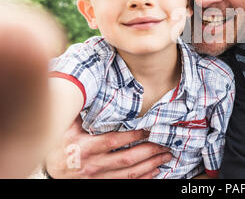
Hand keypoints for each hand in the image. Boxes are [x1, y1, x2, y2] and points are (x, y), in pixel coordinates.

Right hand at [45, 116, 172, 178]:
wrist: (51, 170)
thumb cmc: (61, 145)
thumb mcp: (68, 127)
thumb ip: (82, 112)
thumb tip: (92, 89)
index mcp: (86, 147)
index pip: (114, 141)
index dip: (133, 135)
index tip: (148, 129)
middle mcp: (93, 164)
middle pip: (127, 159)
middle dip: (149, 151)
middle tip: (165, 145)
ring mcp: (99, 177)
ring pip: (129, 173)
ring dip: (150, 165)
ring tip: (165, 157)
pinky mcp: (102, 183)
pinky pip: (126, 183)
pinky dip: (142, 178)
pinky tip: (155, 171)